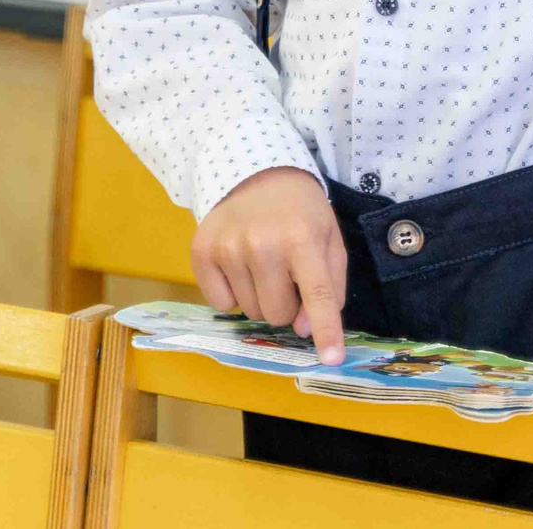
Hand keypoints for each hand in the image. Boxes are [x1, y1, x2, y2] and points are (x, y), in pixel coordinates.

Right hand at [192, 166, 348, 363]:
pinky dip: (232, 294)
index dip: (326, 332)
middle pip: (278, 315)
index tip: (331, 360)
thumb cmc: (300, 211)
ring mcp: (228, 248)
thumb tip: (304, 329)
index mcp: (302, 239)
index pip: (318, 296)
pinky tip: (239, 266)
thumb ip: (330, 286)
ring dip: (261, 298)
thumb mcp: (329, 239)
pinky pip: (220, 304)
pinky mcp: (201, 251)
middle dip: (287, 304)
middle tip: (287, 274)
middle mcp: (262, 245)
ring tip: (264, 265)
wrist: (255, 172)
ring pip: (250, 312)